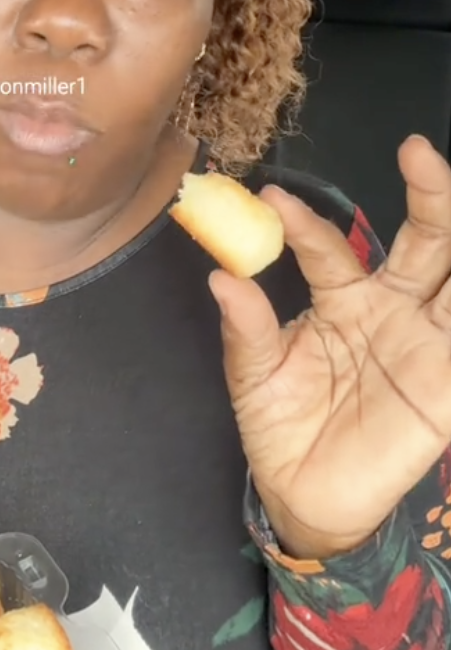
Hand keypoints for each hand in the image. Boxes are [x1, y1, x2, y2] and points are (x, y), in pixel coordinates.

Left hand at [209, 135, 450, 559]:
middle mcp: (393, 307)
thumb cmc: (281, 428)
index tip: (270, 199)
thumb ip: (248, 329)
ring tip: (448, 186)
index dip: (305, 225)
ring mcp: (428, 340)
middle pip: (426, 240)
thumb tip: (222, 278)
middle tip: (417, 150)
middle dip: (430, 194)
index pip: (330, 248)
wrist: (308, 498)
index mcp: (344, 299)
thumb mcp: (257, 378)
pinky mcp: (447, 379)